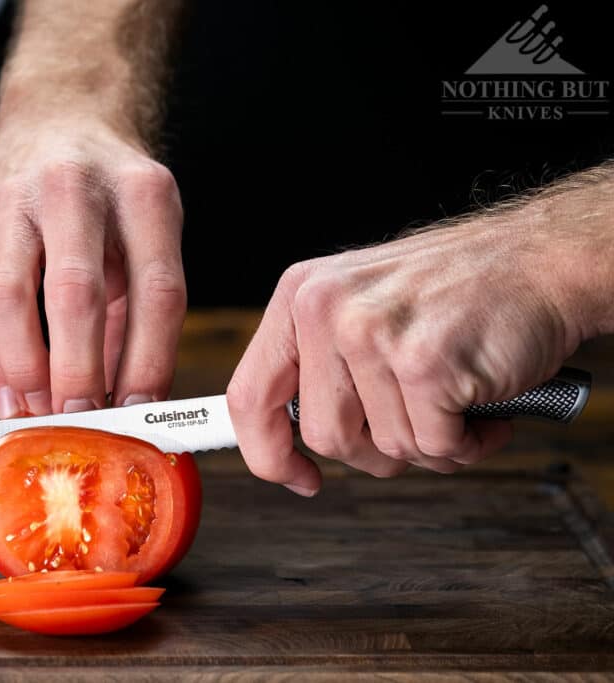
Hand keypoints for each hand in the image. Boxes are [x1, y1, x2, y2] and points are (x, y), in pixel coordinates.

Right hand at [0, 115, 185, 417]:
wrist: (57, 118)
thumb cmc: (108, 188)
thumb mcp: (147, 231)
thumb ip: (141, 310)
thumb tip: (134, 398)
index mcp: (142, 195)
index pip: (155, 289)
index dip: (148, 360)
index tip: (141, 408)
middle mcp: (77, 189)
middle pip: (78, 293)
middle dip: (78, 371)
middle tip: (83, 418)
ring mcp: (18, 200)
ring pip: (14, 297)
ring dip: (26, 368)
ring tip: (41, 413)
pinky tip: (10, 394)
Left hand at [226, 214, 585, 494]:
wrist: (540, 260)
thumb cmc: (459, 291)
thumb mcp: (361, 304)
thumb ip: (322, 365)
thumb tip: (290, 441)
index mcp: (300, 296)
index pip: (251, 395)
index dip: (268, 453)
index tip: (296, 476)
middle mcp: (325, 309)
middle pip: (325, 435)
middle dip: (377, 449)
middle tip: (418, 420)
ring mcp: (372, 334)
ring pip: (384, 446)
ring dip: (431, 444)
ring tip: (456, 401)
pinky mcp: (423, 363)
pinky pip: (434, 446)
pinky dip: (468, 444)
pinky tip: (484, 409)